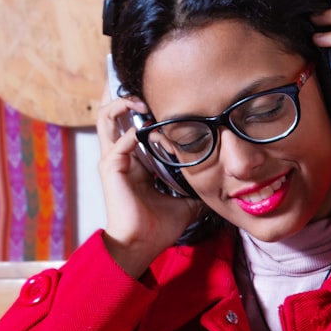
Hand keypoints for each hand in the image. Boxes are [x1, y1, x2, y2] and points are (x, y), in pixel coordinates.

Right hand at [94, 91, 200, 277]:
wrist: (141, 245)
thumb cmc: (158, 226)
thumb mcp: (185, 200)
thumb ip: (196, 184)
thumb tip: (222, 180)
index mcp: (135, 162)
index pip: (133, 124)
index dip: (146, 109)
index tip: (169, 99)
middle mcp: (120, 156)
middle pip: (113, 114)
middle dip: (128, 95)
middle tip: (147, 86)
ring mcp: (112, 160)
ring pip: (107, 118)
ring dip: (125, 103)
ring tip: (143, 98)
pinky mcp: (110, 167)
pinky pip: (120, 139)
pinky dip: (136, 130)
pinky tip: (152, 129)